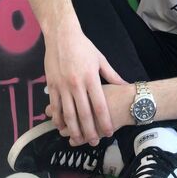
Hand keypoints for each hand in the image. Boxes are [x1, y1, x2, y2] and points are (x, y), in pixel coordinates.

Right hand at [44, 21, 125, 146]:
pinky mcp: (51, 86)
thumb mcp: (100, 60)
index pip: (99, 105)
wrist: (62, 36)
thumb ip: (112, 75)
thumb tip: (125, 85)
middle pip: (84, 114)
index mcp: (91, 78)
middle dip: (90, 130)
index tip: (108, 132)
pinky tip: (62, 127)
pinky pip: (54, 106)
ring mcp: (62, 86)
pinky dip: (58, 118)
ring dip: (74, 129)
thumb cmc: (83, 47)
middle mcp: (76, 85)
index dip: (104, 121)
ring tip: (79, 139)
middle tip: (95, 142)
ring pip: (68, 114)